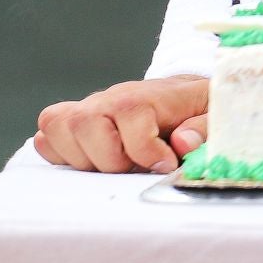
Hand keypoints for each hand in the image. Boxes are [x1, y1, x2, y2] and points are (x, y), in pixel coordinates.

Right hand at [34, 75, 209, 173]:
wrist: (186, 95)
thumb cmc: (199, 108)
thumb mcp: (215, 115)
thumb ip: (204, 129)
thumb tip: (182, 143)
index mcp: (147, 95)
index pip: (129, 114)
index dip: (146, 151)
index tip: (165, 165)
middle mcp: (110, 98)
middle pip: (83, 123)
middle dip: (109, 159)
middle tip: (134, 168)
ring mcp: (88, 109)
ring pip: (57, 128)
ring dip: (83, 159)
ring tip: (115, 166)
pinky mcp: (74, 124)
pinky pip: (46, 137)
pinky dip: (63, 156)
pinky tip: (94, 164)